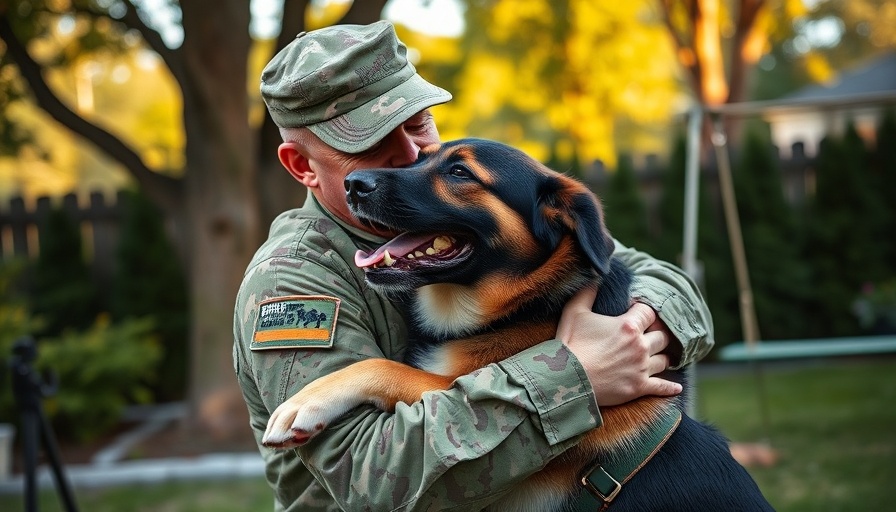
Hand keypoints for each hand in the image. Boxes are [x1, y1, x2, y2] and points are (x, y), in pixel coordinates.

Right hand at [556, 286, 681, 405]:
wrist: (566, 380)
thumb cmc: (570, 345)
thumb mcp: (574, 312)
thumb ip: (587, 291)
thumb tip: (596, 275)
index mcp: (628, 326)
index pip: (650, 312)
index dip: (644, 311)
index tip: (637, 313)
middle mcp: (640, 346)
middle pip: (662, 336)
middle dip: (657, 334)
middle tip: (652, 334)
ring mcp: (641, 368)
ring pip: (664, 360)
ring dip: (662, 356)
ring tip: (659, 356)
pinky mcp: (639, 388)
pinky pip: (662, 387)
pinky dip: (670, 388)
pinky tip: (677, 388)